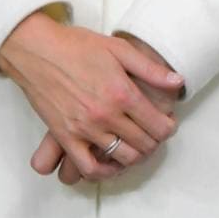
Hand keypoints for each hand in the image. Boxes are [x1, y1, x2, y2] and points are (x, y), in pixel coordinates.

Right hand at [0, 11, 183, 183]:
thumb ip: (151, 69)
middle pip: (142, 142)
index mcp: (122, 92)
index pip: (156, 123)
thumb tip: (179, 83)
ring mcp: (84, 130)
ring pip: (121, 157)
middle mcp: (105, 115)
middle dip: (156, 141)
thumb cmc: (79, 46)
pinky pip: (88, 168)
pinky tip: (114, 162)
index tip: (169, 124)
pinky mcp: (66, 138)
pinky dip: (105, 171)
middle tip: (157, 134)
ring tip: (140, 146)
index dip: (168, 127)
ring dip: (137, 156)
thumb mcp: (120, 49)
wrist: (39, 52)